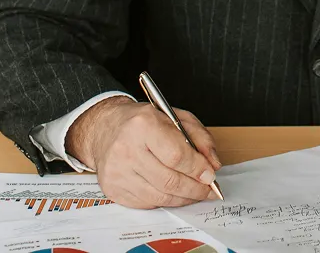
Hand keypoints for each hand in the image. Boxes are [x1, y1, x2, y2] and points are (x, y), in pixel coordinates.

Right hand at [66, 96, 221, 208]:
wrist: (106, 128)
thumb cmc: (143, 122)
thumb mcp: (175, 116)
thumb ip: (199, 136)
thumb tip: (213, 164)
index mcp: (143, 124)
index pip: (176, 155)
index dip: (197, 168)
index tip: (210, 175)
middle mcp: (127, 149)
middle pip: (169, 181)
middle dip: (195, 189)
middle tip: (207, 189)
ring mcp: (118, 172)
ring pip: (160, 197)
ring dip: (183, 198)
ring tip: (194, 193)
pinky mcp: (113, 189)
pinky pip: (147, 204)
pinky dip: (165, 201)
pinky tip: (173, 193)